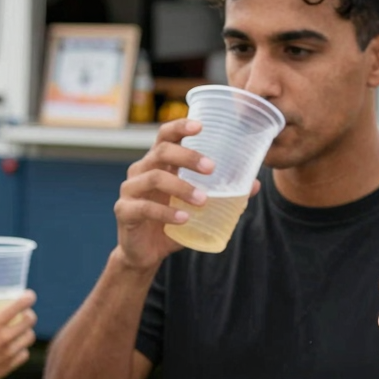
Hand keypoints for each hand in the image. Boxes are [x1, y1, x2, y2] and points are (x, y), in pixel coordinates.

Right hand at [0, 292, 36, 378]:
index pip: (19, 305)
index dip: (28, 297)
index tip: (29, 295)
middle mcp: (4, 337)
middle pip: (30, 320)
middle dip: (29, 313)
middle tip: (24, 313)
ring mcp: (8, 353)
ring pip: (30, 337)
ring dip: (27, 330)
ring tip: (20, 330)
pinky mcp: (9, 366)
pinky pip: (24, 353)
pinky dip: (22, 348)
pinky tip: (16, 346)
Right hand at [115, 118, 259, 272]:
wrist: (145, 254)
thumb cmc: (172, 224)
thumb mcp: (197, 209)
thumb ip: (222, 195)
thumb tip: (255, 185)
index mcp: (158, 164)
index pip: (165, 136)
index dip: (180, 127)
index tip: (200, 125)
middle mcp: (141, 171)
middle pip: (160, 152)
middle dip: (187, 156)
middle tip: (212, 168)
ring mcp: (130, 190)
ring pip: (154, 177)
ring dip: (181, 187)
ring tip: (203, 200)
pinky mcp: (124, 211)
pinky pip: (145, 207)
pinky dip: (167, 213)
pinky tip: (184, 219)